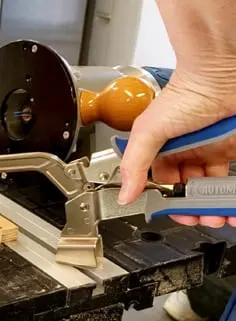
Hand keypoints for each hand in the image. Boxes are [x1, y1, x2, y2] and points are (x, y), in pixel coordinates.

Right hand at [118, 72, 235, 227]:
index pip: (163, 183)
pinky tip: (230, 202)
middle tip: (200, 218)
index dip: (168, 200)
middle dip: (194, 207)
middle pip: (189, 187)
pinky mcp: (231, 147)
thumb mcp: (148, 132)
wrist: (220, 74)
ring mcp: (210, 149)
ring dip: (214, 203)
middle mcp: (186, 150)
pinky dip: (230, 192)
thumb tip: (125, 195)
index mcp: (162, 149)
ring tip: (219, 215)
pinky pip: (231, 176)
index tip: (175, 213)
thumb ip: (134, 165)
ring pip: (212, 185)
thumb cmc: (186, 92)